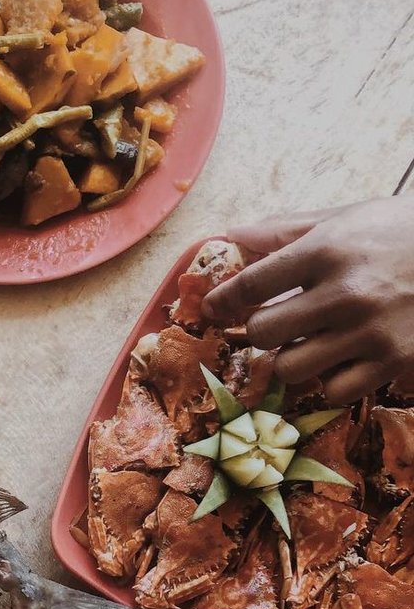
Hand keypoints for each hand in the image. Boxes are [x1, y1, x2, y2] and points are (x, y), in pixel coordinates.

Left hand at [202, 193, 413, 403]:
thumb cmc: (403, 232)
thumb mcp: (349, 217)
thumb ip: (288, 229)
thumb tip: (231, 236)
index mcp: (328, 249)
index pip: (253, 283)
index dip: (223, 299)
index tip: (213, 308)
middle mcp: (346, 292)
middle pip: (263, 333)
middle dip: (260, 332)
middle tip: (274, 326)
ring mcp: (370, 331)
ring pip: (292, 368)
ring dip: (291, 360)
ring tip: (309, 344)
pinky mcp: (394, 362)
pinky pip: (332, 391)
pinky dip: (329, 381)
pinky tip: (341, 361)